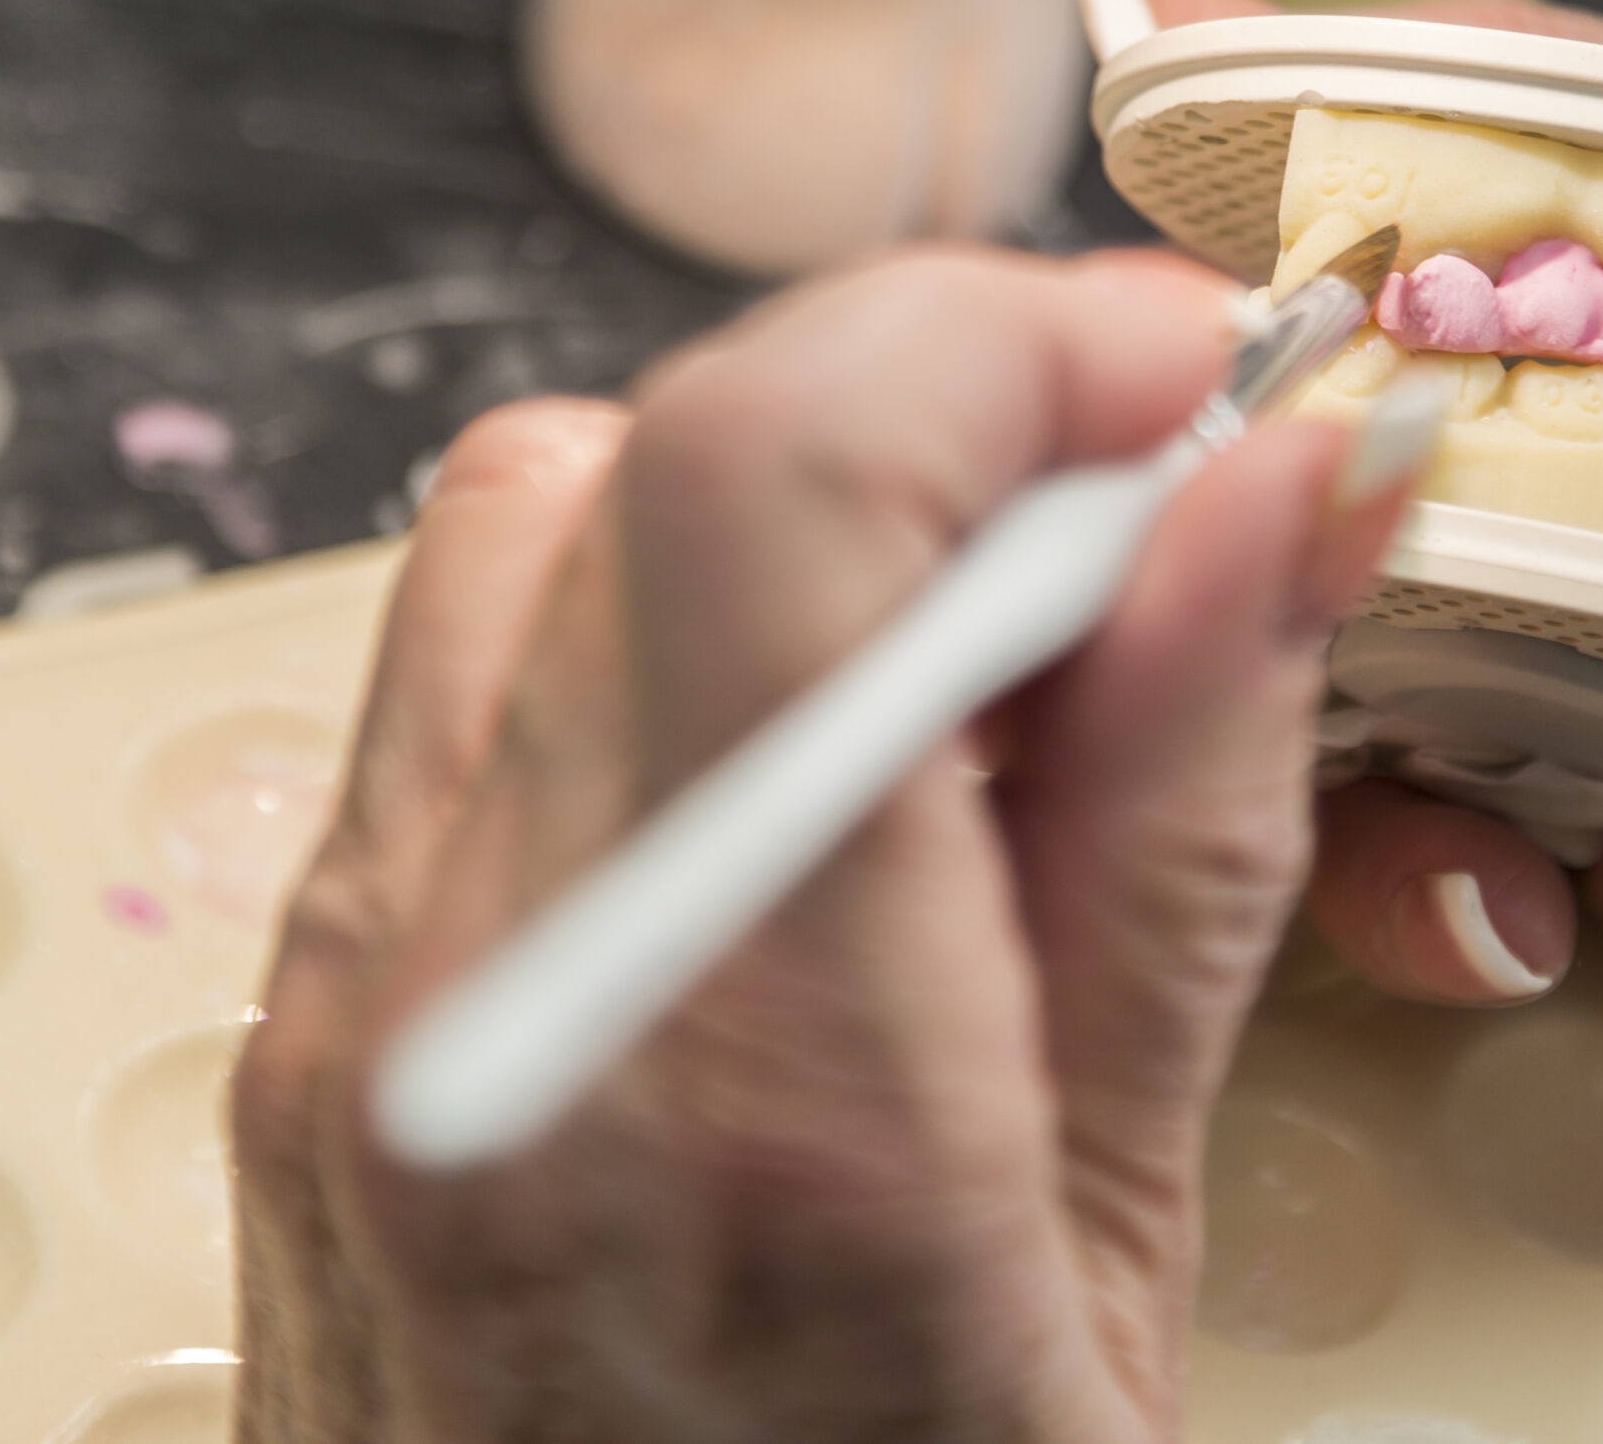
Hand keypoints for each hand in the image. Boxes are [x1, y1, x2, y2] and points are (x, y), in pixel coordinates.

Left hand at [231, 248, 1413, 1440]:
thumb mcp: (1128, 1259)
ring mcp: (362, 986)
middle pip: (674, 450)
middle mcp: (490, 994)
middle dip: (955, 414)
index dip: (1019, 344)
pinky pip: (484, 659)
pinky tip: (827, 763)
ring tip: (990, 667)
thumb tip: (1275, 505)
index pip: (795, 478)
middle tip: (1147, 528)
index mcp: (756, 1079)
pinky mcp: (327, 987)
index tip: (1203, 384)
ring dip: (809, 509)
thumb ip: (1183, 831)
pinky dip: (684, 616)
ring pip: (556, 514)